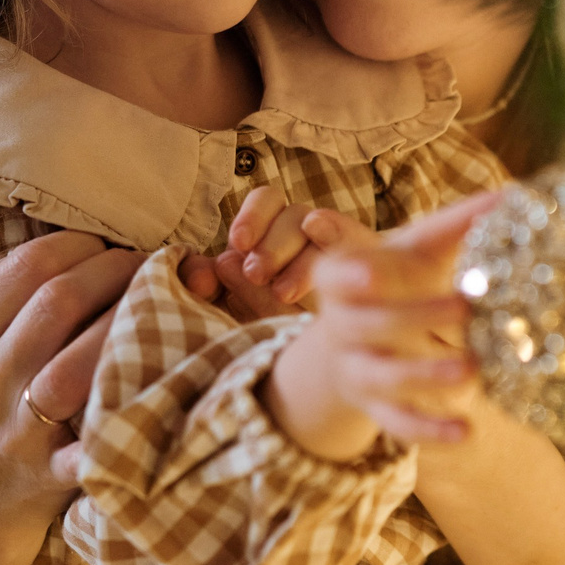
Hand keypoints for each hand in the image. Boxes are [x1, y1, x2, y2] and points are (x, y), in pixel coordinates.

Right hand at [0, 187, 140, 526]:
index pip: (26, 268)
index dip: (80, 243)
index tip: (110, 243)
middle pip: (60, 303)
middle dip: (117, 270)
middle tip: (153, 263)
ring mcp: (20, 431)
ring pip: (82, 363)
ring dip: (134, 323)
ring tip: (167, 302)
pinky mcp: (56, 474)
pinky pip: (98, 440)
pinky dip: (130, 413)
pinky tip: (167, 378)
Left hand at [178, 192, 376, 319]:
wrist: (320, 363)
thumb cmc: (269, 327)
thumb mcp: (231, 307)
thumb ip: (209, 285)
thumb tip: (197, 277)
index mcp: (275, 233)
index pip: (269, 201)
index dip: (254, 216)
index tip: (240, 243)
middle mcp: (309, 236)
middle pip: (295, 215)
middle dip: (272, 242)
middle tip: (257, 273)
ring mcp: (340, 251)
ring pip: (323, 232)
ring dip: (299, 257)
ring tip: (283, 293)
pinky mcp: (367, 263)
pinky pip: (357, 240)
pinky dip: (339, 235)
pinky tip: (324, 255)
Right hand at [264, 190, 503, 461]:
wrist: (361, 343)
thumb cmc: (398, 279)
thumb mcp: (417, 250)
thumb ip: (457, 225)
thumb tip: (514, 196)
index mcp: (343, 278)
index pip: (335, 275)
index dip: (352, 276)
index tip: (374, 270)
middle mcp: (342, 327)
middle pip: (367, 325)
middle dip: (413, 317)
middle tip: (466, 306)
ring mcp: (357, 371)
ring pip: (384, 377)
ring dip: (426, 375)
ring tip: (472, 371)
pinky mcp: (377, 410)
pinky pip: (400, 424)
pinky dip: (431, 430)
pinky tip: (467, 432)